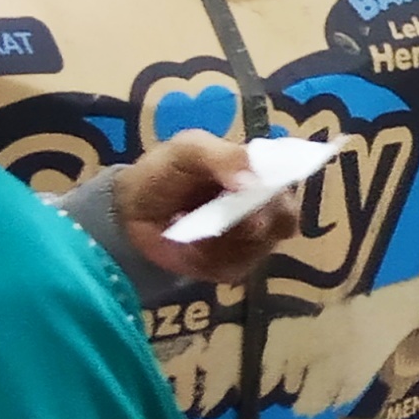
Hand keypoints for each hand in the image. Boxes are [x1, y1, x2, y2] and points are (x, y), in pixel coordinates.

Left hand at [107, 131, 301, 284]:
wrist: (128, 213)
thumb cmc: (163, 173)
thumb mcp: (188, 150)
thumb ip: (224, 157)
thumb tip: (256, 183)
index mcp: (259, 170)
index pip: (289, 180)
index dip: (275, 189)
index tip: (250, 196)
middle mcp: (264, 205)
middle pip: (284, 219)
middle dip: (254, 222)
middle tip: (223, 220)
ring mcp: (251, 240)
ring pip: (262, 247)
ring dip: (228, 241)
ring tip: (196, 229)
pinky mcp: (233, 266)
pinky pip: (239, 268)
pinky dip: (213, 260)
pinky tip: (193, 248)